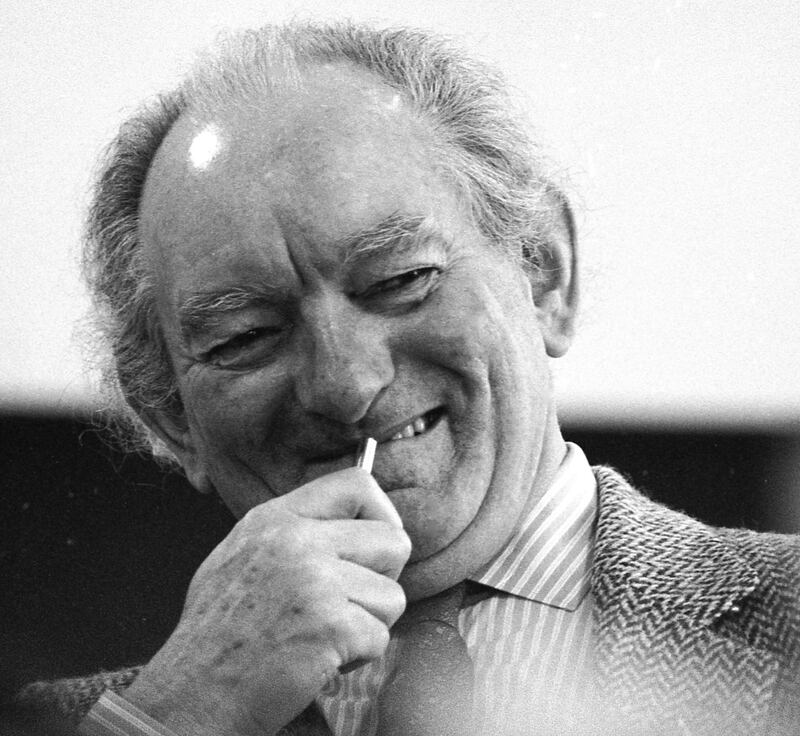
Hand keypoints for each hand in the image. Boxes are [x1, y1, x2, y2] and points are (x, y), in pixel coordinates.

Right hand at [122, 468, 410, 735]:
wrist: (190, 694)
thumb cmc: (218, 632)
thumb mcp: (242, 554)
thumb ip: (295, 532)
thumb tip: (352, 524)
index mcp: (276, 518)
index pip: (358, 483)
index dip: (380, 515)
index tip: (371, 549)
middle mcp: (297, 540)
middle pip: (394, 540)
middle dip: (382, 579)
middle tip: (349, 604)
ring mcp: (315, 581)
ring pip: (392, 595)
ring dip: (368, 624)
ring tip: (324, 636)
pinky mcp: (329, 625)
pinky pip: (380, 637)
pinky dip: (357, 658)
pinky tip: (319, 661)